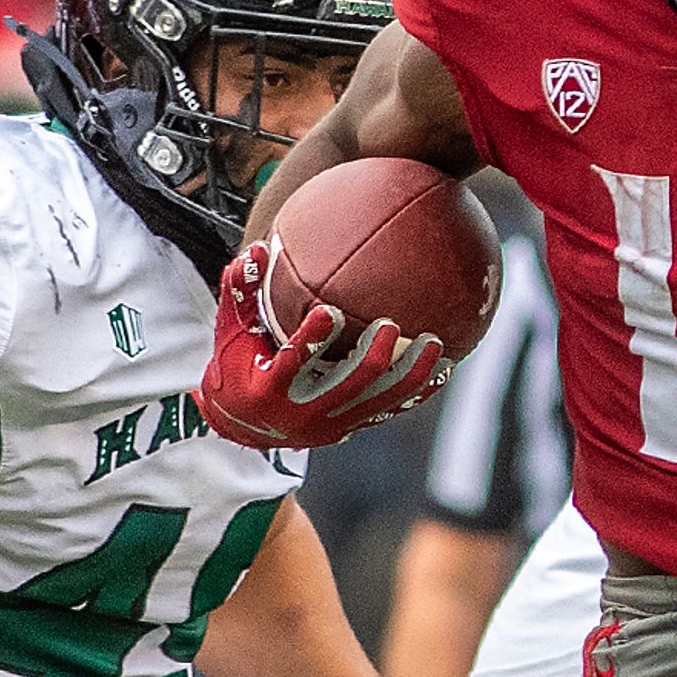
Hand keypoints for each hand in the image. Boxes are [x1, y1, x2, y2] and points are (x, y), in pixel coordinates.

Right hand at [196, 241, 448, 449]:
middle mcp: (305, 411)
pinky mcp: (352, 427)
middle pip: (351, 383)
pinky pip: (392, 410)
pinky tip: (444, 370)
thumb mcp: (232, 331)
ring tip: (435, 344)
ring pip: (382, 400)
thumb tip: (258, 248)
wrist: (245, 425)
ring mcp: (333, 423)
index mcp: (270, 387)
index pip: (295, 361)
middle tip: (391, 325)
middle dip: (375, 355)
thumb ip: (241, 291)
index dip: (312, 338)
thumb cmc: (238, 365)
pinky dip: (419, 391)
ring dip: (412, 373)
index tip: (329, 311)